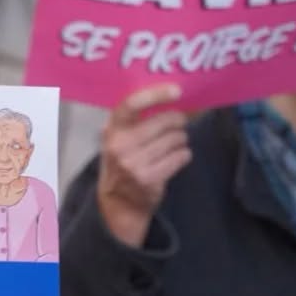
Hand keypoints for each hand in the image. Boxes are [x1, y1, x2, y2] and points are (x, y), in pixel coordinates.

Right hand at [98, 83, 191, 246]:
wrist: (118, 204)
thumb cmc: (123, 164)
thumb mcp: (117, 140)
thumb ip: (134, 120)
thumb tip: (174, 95)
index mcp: (112, 131)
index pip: (132, 104)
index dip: (156, 94)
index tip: (177, 92)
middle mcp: (120, 146)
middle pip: (165, 121)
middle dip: (178, 122)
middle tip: (177, 126)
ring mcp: (133, 164)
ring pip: (176, 139)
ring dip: (180, 141)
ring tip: (172, 147)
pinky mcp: (148, 179)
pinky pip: (181, 156)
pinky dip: (183, 156)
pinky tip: (174, 160)